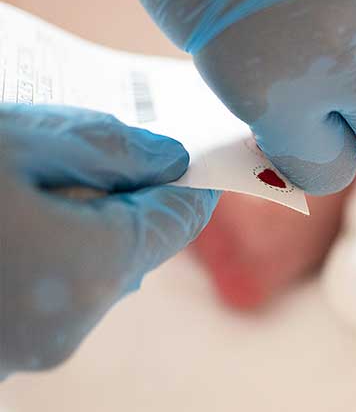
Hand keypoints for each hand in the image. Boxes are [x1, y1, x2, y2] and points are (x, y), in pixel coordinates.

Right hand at [0, 104, 218, 376]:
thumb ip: (110, 151)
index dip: (190, 179)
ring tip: (35, 183)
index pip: (177, 220)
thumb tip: (170, 161)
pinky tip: (13, 219)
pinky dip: (44, 256)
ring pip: (87, 271)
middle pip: (132, 246)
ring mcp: (26, 348)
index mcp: (89, 270)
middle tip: (87, 153)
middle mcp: (66, 325)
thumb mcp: (20, 144)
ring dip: (77, 226)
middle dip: (120, 196)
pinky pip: (47, 295)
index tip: (200, 150)